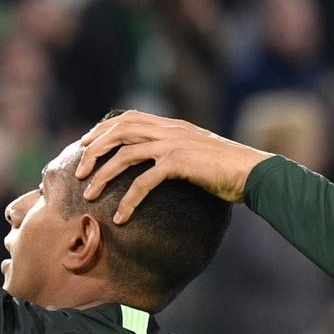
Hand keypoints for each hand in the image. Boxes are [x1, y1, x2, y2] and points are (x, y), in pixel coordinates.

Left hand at [75, 110, 272, 223]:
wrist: (254, 172)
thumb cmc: (225, 167)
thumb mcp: (194, 150)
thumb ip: (171, 148)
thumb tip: (151, 160)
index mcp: (170, 124)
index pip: (127, 117)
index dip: (102, 129)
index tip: (84, 144)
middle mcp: (168, 129)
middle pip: (118, 132)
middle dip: (93, 151)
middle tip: (79, 172)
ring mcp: (173, 144)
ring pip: (124, 156)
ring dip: (102, 176)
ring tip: (90, 195)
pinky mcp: (179, 163)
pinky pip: (143, 182)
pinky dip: (129, 200)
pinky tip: (121, 216)